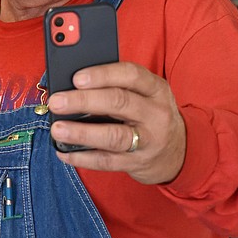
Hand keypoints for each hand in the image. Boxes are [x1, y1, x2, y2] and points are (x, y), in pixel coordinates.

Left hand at [47, 61, 185, 184]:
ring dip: (82, 132)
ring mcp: (149, 141)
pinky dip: (82, 157)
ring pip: (113, 136)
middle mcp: (155, 113)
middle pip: (119, 103)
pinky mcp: (138, 163)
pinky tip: (64, 152)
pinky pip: (107, 161)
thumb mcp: (146, 94)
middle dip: (84, 101)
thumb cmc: (150, 114)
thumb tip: (73, 86)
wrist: (180, 151)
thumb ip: (118, 87)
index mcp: (156, 89)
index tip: (77, 77)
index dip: (102, 75)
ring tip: (58, 129)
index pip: (131, 75)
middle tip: (57, 102)